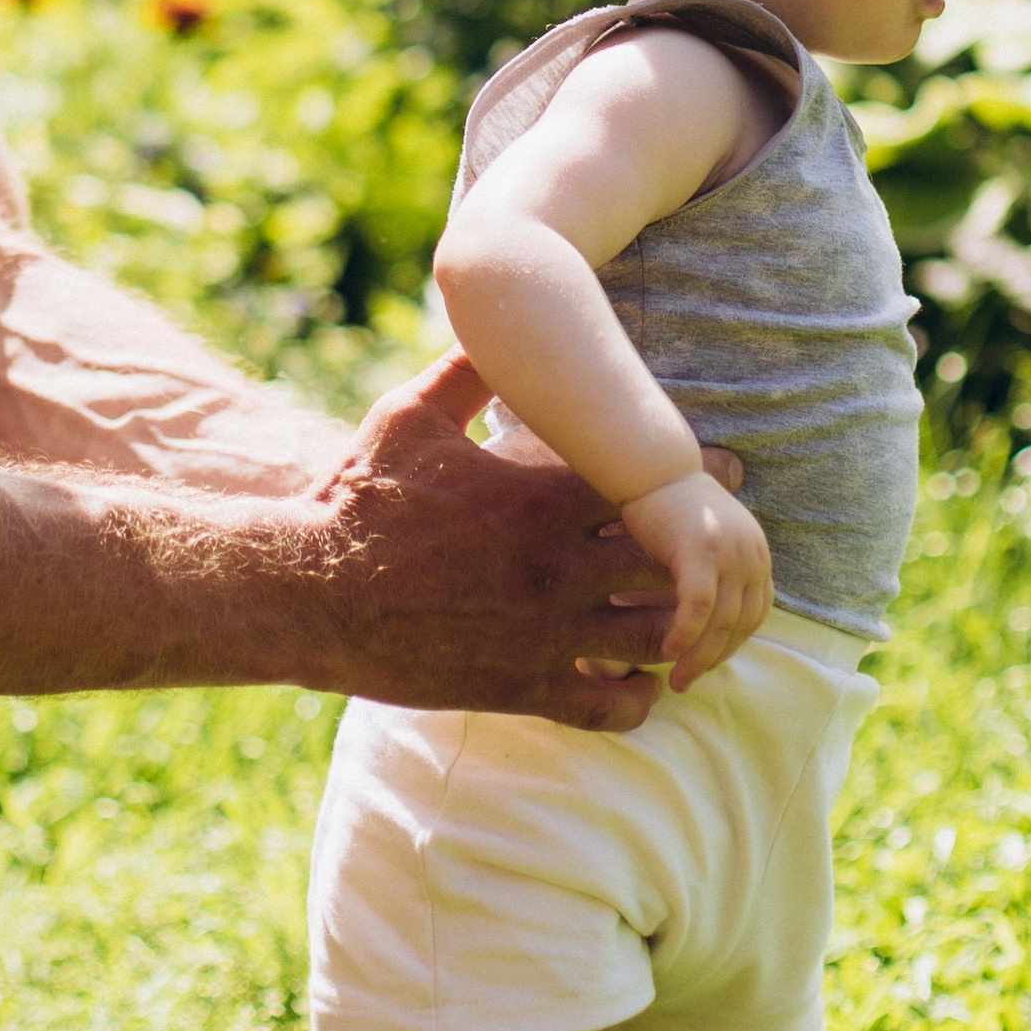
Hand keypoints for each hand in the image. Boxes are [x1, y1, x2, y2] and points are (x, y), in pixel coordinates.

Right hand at [302, 351, 682, 731]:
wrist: (310, 592)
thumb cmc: (357, 497)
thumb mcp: (409, 416)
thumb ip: (467, 371)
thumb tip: (497, 323)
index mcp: (539, 498)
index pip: (649, 484)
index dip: (691, 477)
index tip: (720, 474)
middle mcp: (556, 568)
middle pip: (671, 564)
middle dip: (697, 554)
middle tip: (713, 550)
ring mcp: (544, 635)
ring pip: (654, 639)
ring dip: (674, 626)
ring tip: (680, 614)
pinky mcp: (521, 688)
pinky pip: (609, 708)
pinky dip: (635, 697)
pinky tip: (635, 679)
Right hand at [615, 470, 771, 688]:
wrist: (654, 467)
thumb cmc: (671, 505)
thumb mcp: (709, 541)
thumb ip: (717, 572)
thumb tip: (707, 618)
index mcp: (757, 553)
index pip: (754, 614)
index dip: (732, 643)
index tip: (707, 661)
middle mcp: (752, 554)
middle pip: (740, 624)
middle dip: (715, 658)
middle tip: (688, 681)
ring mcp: (730, 553)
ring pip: (720, 622)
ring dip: (698, 657)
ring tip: (678, 679)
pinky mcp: (701, 552)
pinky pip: (697, 607)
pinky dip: (685, 633)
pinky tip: (669, 649)